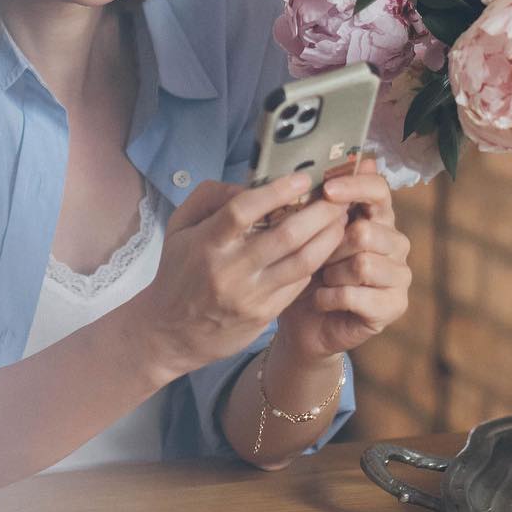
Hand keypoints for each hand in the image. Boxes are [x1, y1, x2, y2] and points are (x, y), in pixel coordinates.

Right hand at [132, 171, 348, 380]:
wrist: (170, 333)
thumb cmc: (178, 271)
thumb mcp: (179, 226)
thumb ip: (210, 196)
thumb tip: (249, 184)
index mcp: (206, 243)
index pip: (243, 210)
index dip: (276, 191)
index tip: (302, 178)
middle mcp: (230, 269)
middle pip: (286, 236)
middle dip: (319, 212)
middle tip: (337, 197)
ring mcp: (250, 295)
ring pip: (302, 261)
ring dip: (328, 237)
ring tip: (342, 219)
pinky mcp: (264, 315)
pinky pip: (299, 283)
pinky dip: (317, 262)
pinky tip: (327, 246)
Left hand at [274, 159, 410, 361]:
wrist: (303, 321)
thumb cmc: (306, 269)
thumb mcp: (308, 232)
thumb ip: (326, 199)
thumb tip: (355, 159)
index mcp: (378, 216)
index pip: (379, 190)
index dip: (355, 187)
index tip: (325, 191)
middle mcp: (396, 242)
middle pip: (365, 230)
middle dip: (331, 247)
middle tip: (318, 259)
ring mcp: (399, 274)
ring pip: (362, 263)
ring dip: (330, 274)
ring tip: (322, 279)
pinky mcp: (394, 305)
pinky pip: (356, 294)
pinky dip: (329, 297)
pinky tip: (322, 299)